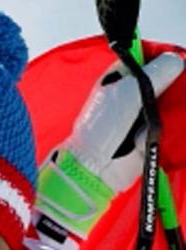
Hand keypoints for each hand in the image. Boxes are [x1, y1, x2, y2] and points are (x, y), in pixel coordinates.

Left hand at [35, 53, 182, 244]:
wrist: (96, 167)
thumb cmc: (102, 128)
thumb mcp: (127, 93)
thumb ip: (153, 74)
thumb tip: (175, 59)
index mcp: (121, 78)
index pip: (149, 58)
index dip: (165, 58)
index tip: (179, 61)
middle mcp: (134, 92)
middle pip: (166, 78)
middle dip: (177, 82)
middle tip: (183, 85)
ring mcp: (145, 112)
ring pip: (172, 99)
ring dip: (179, 101)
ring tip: (179, 103)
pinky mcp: (154, 131)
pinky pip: (174, 120)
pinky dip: (179, 119)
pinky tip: (180, 117)